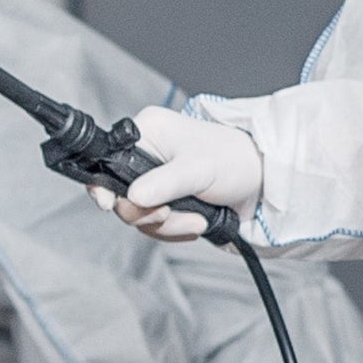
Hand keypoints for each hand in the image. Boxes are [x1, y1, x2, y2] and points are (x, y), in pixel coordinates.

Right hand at [109, 105, 263, 241]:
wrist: (260, 180)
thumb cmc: (232, 160)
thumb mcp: (198, 169)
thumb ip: (164, 183)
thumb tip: (132, 196)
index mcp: (147, 132)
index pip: (106, 158)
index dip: (102, 185)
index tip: (109, 204)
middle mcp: (145, 154)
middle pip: (121, 195)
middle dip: (148, 213)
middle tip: (169, 214)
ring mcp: (154, 180)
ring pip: (139, 215)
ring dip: (168, 225)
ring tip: (197, 220)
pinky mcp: (165, 200)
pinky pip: (154, 224)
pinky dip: (175, 230)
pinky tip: (197, 222)